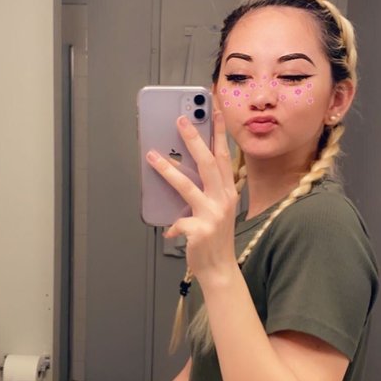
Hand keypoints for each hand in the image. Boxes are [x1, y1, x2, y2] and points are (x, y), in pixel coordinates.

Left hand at [146, 110, 238, 284]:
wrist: (220, 270)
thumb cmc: (215, 239)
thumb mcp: (216, 210)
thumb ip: (205, 191)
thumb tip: (179, 168)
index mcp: (228, 192)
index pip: (225, 156)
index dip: (220, 132)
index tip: (214, 111)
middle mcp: (223, 200)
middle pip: (208, 163)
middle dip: (194, 139)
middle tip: (180, 120)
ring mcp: (212, 215)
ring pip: (187, 186)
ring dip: (167, 169)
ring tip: (152, 155)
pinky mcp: (200, 230)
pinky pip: (178, 221)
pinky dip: (171, 225)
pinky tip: (168, 231)